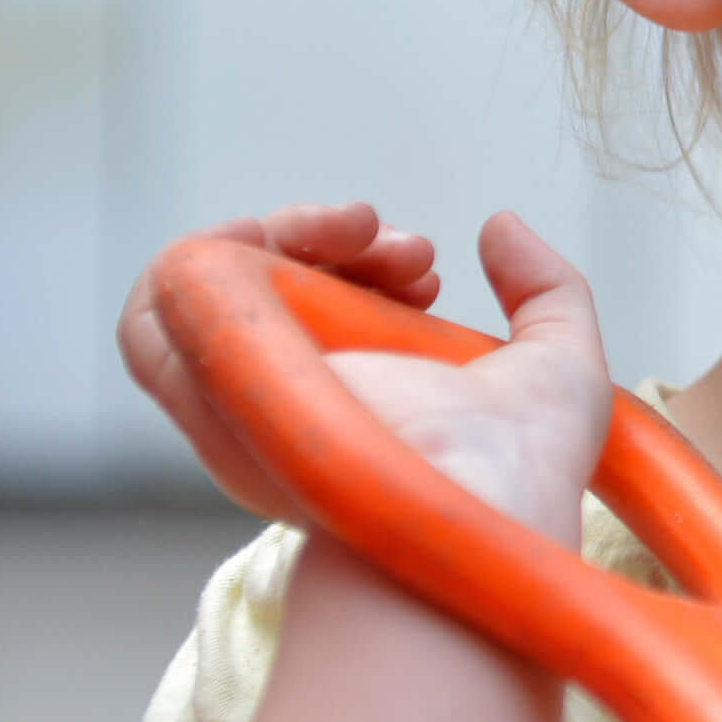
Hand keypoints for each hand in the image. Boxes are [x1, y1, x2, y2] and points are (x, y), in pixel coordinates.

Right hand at [120, 203, 613, 543]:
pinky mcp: (210, 380)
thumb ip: (545, 287)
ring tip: (364, 233)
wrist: (468, 497)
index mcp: (362, 411)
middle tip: (409, 253)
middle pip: (277, 293)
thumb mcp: (562, 360)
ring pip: (221, 285)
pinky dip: (206, 252)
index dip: (374, 270)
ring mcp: (250, 395)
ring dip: (288, 234)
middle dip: (343, 245)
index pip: (330, 319)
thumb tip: (500, 225)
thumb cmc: (525, 461)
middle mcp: (298, 407)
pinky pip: (159, 301)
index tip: (431, 270)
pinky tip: (287, 237)